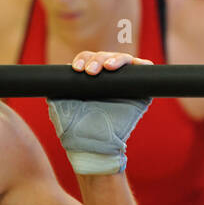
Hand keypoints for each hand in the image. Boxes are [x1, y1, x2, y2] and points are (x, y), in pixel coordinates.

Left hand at [49, 51, 151, 174]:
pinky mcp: (141, 91)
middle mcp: (108, 78)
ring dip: (115, 60)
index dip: (83, 59)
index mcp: (90, 79)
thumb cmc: (77, 129)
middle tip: (91, 71)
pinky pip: (146, 70)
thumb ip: (58, 90)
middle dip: (97, 60)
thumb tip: (57, 75)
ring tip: (107, 67)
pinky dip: (141, 64)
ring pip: (124, 60)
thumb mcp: (61, 106)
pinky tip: (131, 66)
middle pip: (105, 57)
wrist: (93, 148)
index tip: (76, 68)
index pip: (89, 59)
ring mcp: (126, 83)